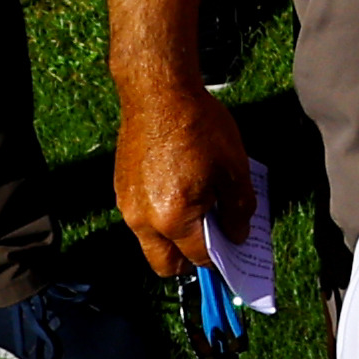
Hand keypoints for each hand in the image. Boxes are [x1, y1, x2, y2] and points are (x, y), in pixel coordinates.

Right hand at [112, 63, 255, 285]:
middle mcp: (143, 221)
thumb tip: (238, 234)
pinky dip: (159, 218)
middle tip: (213, 242)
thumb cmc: (199, 127)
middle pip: (165, 265)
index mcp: (174, 218)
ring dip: (172, 239)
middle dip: (190, 261)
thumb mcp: (234, 168)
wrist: (158, 93)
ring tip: (197, 211)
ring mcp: (126, 206)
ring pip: (150, 242)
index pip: (200, 258)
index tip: (233, 248)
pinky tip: (178, 190)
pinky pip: (140, 219)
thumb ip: (239, 209)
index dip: (222, 257)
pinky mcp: (119, 189)